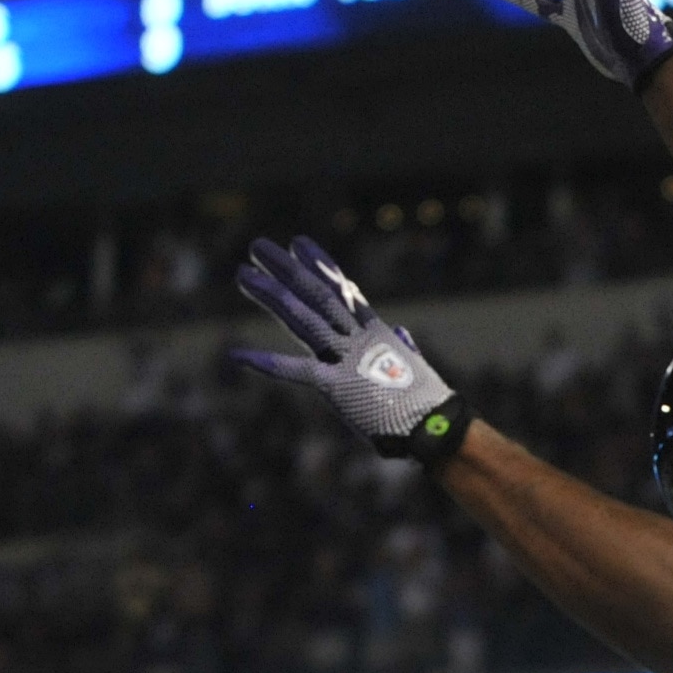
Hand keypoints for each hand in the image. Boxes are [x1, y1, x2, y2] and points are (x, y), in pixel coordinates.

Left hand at [227, 238, 472, 460]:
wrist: (436, 428)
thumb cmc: (429, 405)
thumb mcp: (416, 368)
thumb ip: (405, 348)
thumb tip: (402, 332)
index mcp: (376, 334)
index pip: (342, 290)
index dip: (319, 265)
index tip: (299, 244)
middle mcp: (358, 338)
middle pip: (316, 295)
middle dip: (285, 270)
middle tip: (258, 247)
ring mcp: (346, 359)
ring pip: (303, 318)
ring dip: (271, 295)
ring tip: (243, 273)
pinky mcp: (337, 386)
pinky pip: (296, 371)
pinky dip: (265, 363)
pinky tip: (236, 355)